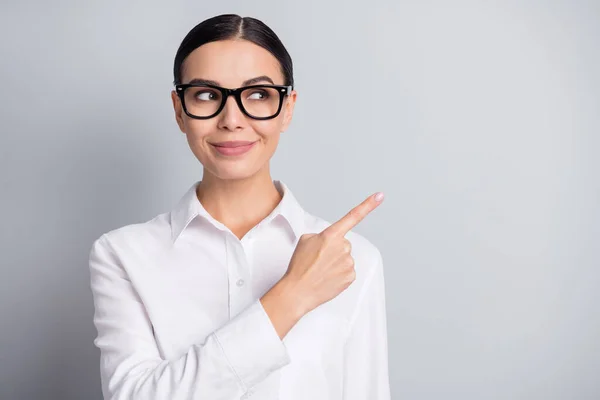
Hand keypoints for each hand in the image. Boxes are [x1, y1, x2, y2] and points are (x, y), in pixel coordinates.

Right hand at [281, 191, 384, 314]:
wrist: (298, 291)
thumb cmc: (299, 266)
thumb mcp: (305, 240)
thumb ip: (322, 235)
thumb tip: (331, 242)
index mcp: (331, 235)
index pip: (353, 216)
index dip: (368, 205)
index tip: (380, 196)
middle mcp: (343, 247)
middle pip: (343, 244)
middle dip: (333, 250)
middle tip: (318, 259)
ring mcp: (348, 262)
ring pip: (345, 258)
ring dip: (335, 262)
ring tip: (320, 270)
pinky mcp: (350, 277)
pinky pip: (347, 271)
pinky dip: (338, 274)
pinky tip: (327, 278)